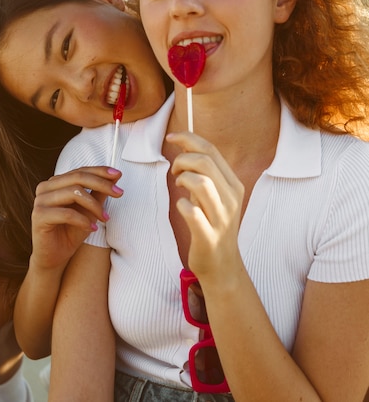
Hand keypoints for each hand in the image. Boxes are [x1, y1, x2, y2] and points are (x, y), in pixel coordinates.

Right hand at [30, 166, 122, 271]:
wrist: (54, 258)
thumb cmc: (71, 232)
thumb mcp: (89, 210)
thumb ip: (98, 192)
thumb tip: (116, 176)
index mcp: (56, 182)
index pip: (80, 171)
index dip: (100, 171)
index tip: (119, 175)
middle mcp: (45, 187)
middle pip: (78, 178)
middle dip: (102, 184)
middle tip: (119, 193)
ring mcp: (40, 200)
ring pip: (74, 193)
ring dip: (94, 205)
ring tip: (105, 218)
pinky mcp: (39, 216)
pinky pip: (67, 213)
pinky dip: (83, 220)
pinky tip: (93, 228)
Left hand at [166, 131, 243, 281]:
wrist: (222, 265)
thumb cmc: (212, 225)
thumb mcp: (215, 195)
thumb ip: (205, 173)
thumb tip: (185, 146)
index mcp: (233, 184)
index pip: (212, 150)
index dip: (189, 138)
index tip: (171, 137)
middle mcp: (231, 198)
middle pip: (206, 162)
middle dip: (183, 159)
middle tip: (175, 170)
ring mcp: (221, 218)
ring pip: (202, 183)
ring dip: (183, 178)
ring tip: (178, 186)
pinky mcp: (208, 236)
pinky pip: (192, 212)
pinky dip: (181, 205)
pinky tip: (181, 207)